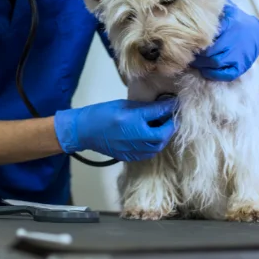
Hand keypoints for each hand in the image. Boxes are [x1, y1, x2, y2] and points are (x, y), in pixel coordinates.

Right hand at [54, 99, 176, 161]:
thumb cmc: (102, 113)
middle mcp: (135, 137)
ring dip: (163, 136)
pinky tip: (152, 136)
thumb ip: (144, 107)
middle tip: (172, 116)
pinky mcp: (129, 157)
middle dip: (170, 125)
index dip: (169, 106)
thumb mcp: (123, 105)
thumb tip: (161, 105)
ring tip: (163, 126)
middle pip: (163, 134)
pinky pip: (148, 153)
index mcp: (133, 120)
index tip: (175, 102)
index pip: (159, 113)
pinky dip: (154, 145)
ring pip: (157, 146)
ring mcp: (132, 150)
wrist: (84, 131)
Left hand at [190, 0, 258, 80]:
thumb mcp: (225, 9)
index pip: (209, 35)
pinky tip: (206, 70)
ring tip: (194, 60)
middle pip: (210, 51)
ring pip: (216, 63)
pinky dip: (214, 74)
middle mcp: (236, 40)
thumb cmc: (234, 20)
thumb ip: (213, 8)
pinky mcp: (242, 66)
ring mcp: (240, 55)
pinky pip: (227, 74)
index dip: (196, 40)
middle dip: (197, 54)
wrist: (255, 32)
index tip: (187, 41)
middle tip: (187, 53)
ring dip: (202, 64)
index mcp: (231, 24)